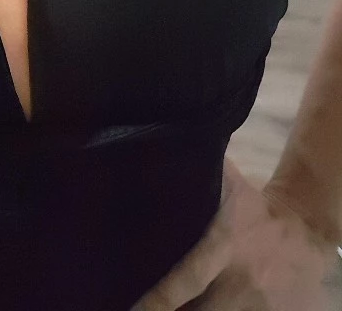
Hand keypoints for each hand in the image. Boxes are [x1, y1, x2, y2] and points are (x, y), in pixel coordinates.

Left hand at [134, 157, 340, 309]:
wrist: (305, 229)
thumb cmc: (253, 207)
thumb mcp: (228, 183)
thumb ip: (198, 172)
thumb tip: (158, 145)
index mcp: (223, 246)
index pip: (186, 279)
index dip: (158, 300)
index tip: (134, 309)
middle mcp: (239, 282)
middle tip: (142, 309)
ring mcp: (258, 307)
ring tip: (168, 309)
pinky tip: (203, 307)